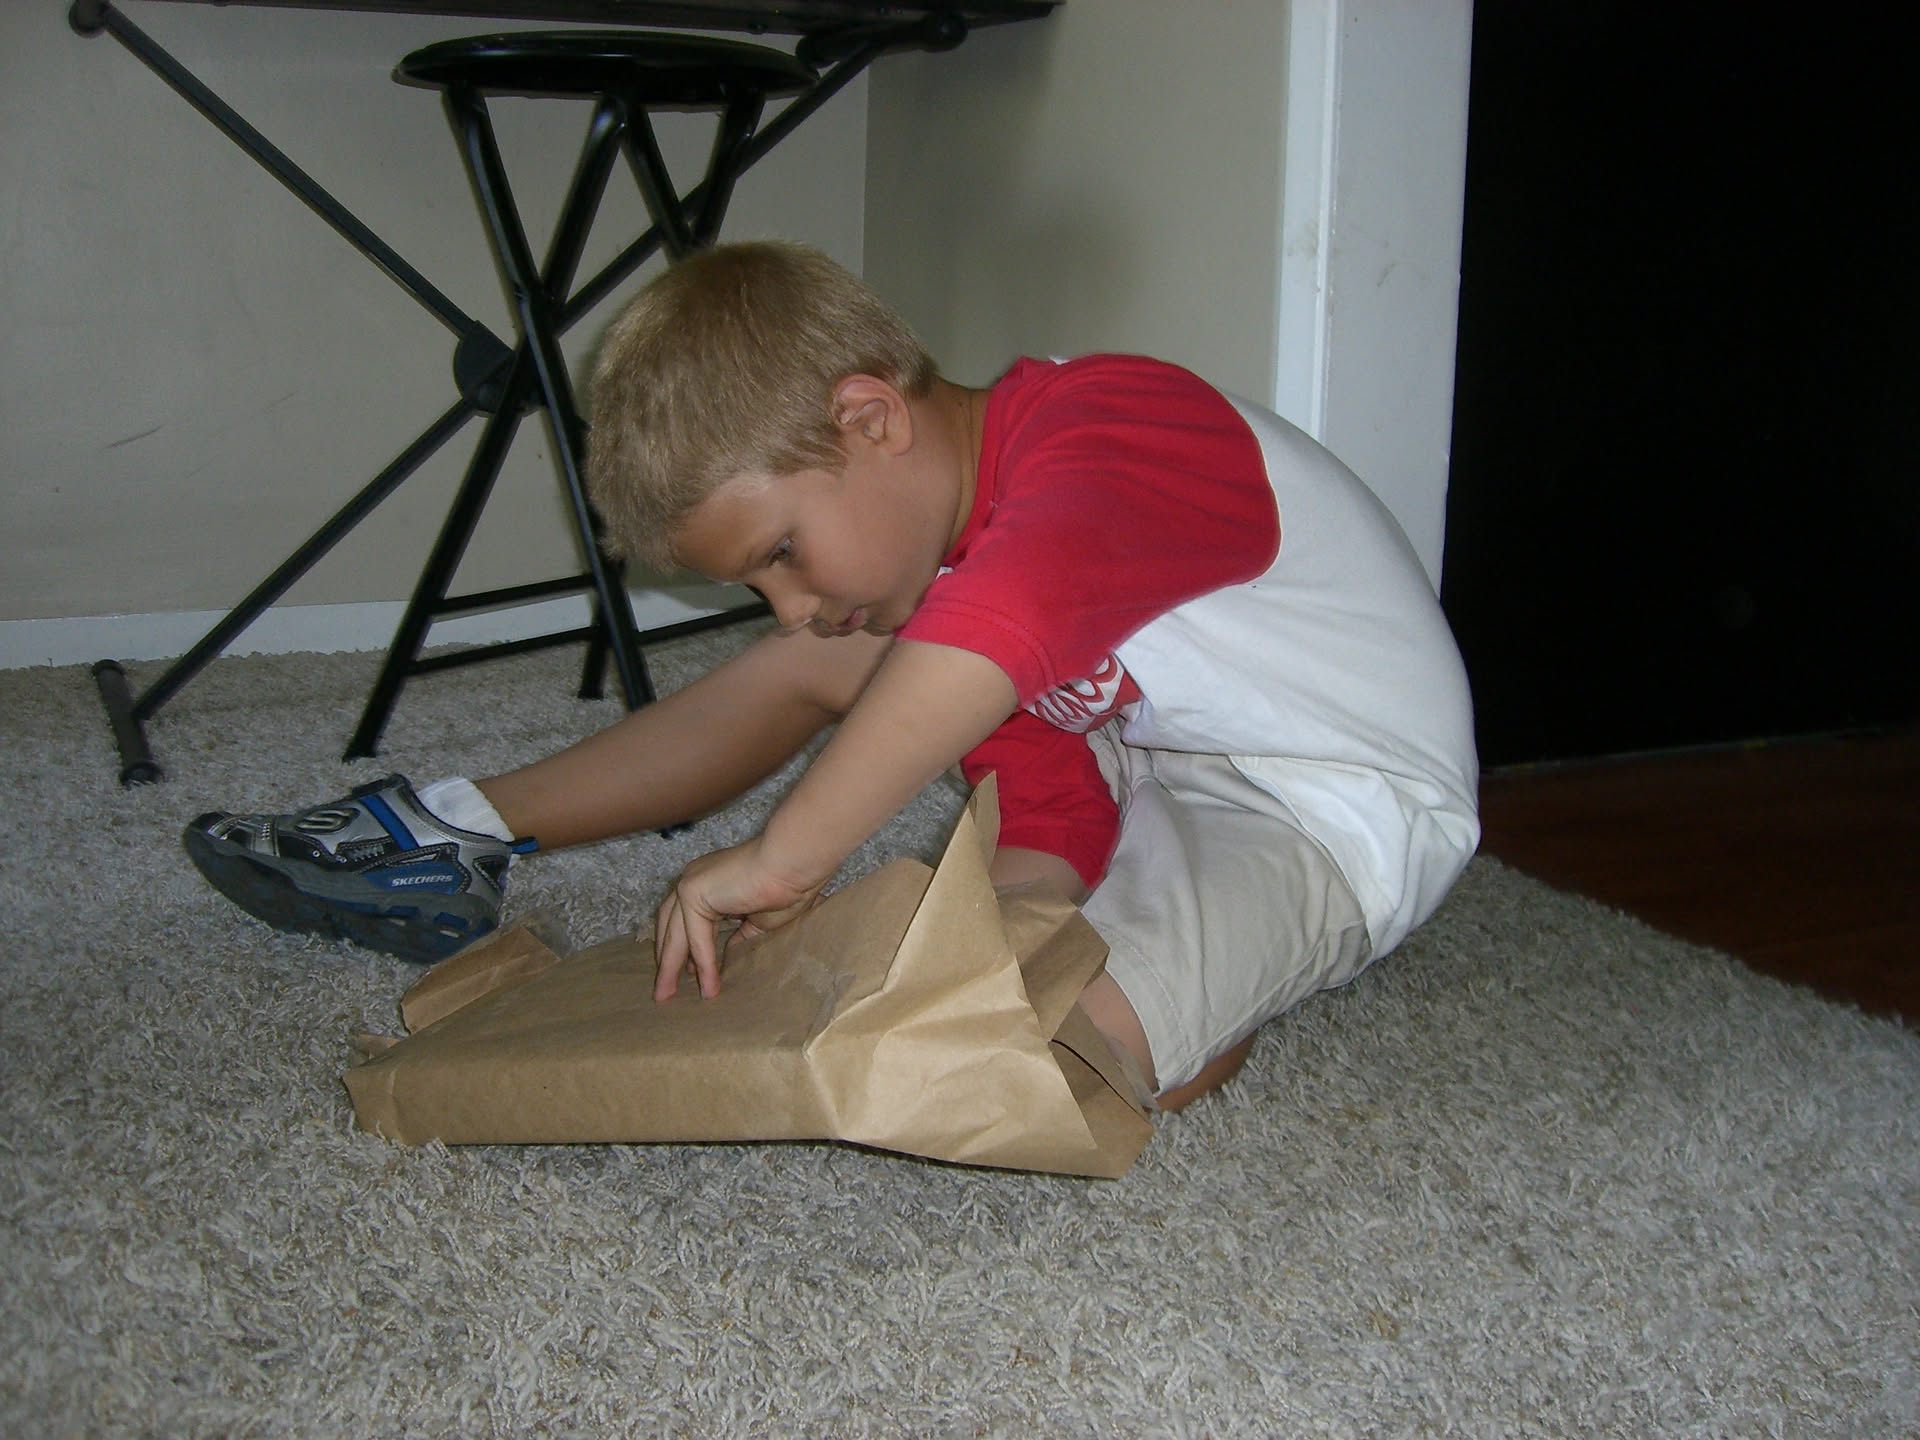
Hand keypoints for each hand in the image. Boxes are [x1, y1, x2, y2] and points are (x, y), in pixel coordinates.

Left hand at [652, 838, 823, 1000]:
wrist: (793, 864)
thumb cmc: (788, 885)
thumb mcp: (760, 919)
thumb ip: (741, 933)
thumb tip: (732, 951)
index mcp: (710, 882)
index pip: (684, 918)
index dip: (682, 946)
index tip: (685, 971)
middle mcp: (694, 879)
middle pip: (671, 926)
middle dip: (667, 959)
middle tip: (663, 991)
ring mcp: (691, 883)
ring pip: (675, 934)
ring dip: (671, 967)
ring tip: (667, 996)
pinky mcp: (693, 892)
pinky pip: (696, 937)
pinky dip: (703, 964)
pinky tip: (708, 987)